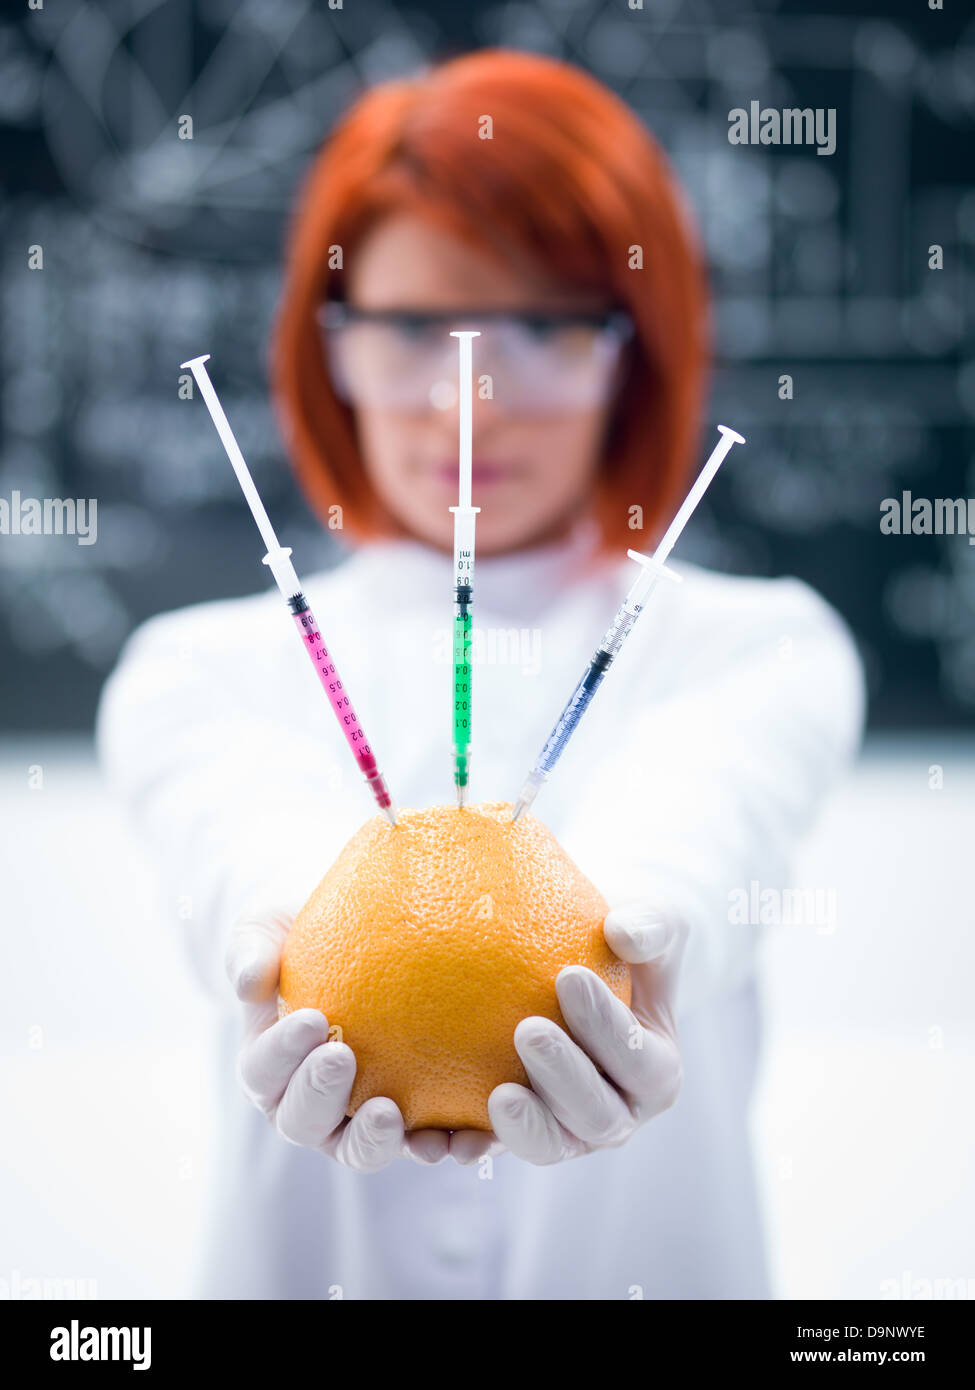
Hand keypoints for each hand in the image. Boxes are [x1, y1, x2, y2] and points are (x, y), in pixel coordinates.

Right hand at [226, 908, 459, 1170]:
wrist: (368, 934)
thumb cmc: (310, 929)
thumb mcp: (271, 925)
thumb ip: (253, 948)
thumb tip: (250, 982)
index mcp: (270, 1066)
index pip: (264, 1070)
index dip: (282, 1053)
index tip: (313, 1018)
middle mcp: (309, 1103)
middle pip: (303, 1122)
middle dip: (317, 1096)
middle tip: (343, 1056)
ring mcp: (359, 1120)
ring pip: (359, 1149)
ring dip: (373, 1140)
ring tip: (392, 1113)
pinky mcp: (414, 1123)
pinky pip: (426, 1143)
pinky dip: (443, 1145)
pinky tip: (463, 1135)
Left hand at [486, 901, 686, 1163]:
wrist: (583, 965)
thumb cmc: (620, 941)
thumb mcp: (651, 922)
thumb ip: (648, 926)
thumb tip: (622, 931)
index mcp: (656, 1071)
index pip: (637, 1057)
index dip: (607, 1025)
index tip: (569, 976)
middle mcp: (618, 1112)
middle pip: (597, 1115)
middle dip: (566, 1078)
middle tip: (528, 1029)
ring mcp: (568, 1130)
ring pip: (551, 1143)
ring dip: (524, 1126)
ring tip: (494, 1094)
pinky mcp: (519, 1131)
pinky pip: (493, 1145)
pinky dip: (468, 1142)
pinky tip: (433, 1133)